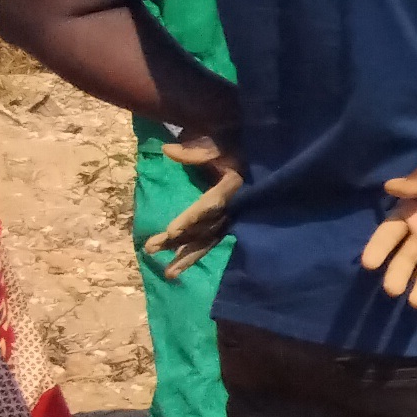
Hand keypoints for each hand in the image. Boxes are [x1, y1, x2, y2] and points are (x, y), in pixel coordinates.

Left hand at [142, 132, 244, 281]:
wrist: (266, 151)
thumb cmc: (242, 144)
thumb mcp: (223, 141)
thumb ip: (199, 148)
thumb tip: (167, 150)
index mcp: (235, 184)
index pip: (212, 203)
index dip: (193, 217)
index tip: (172, 230)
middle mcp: (235, 205)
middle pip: (206, 227)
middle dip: (180, 241)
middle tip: (150, 250)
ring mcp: (234, 215)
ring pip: (209, 238)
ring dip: (187, 255)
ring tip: (167, 275)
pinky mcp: (231, 220)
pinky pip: (213, 238)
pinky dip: (199, 251)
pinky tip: (183, 263)